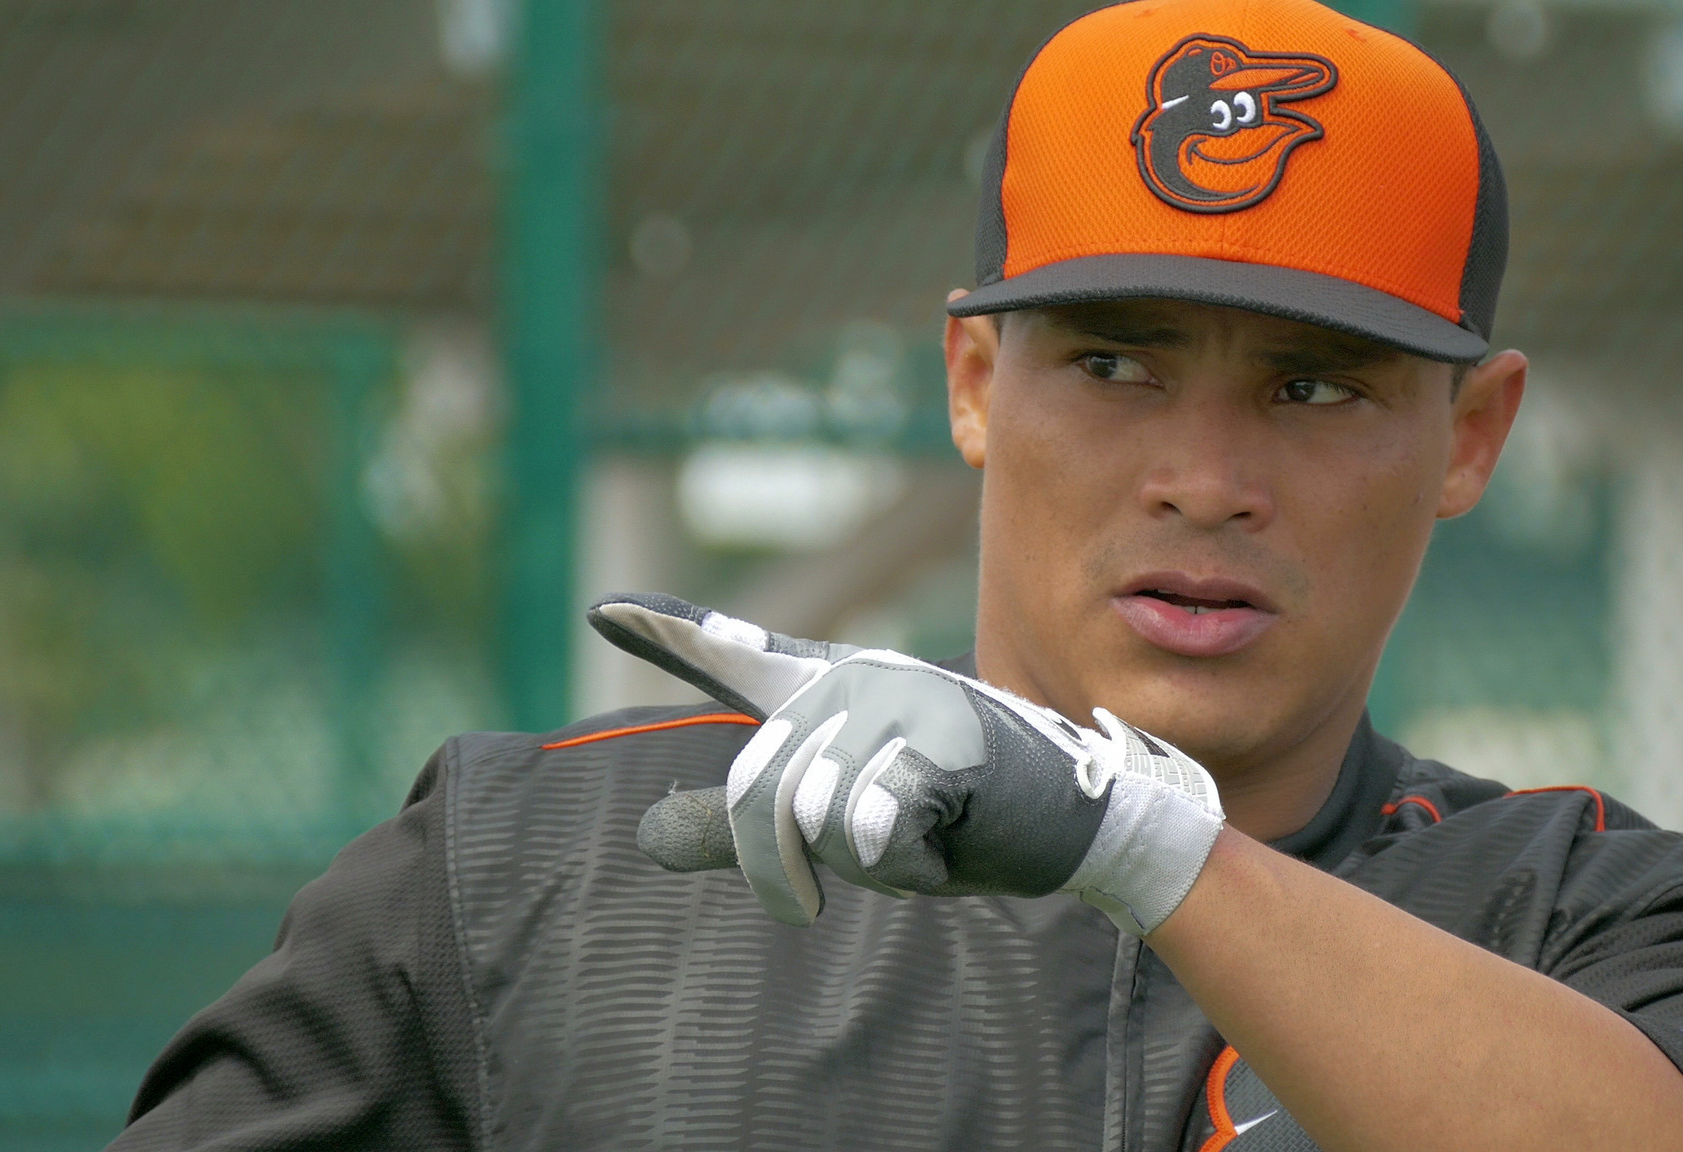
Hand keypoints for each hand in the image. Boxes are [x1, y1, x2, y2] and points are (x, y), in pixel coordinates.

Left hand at [590, 594, 1223, 934]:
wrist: (1080, 823)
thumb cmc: (961, 822)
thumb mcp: (844, 825)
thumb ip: (745, 826)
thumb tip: (644, 834)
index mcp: (832, 691)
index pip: (739, 658)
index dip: (667, 634)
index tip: (602, 611)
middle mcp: (857, 679)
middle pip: (760, 796)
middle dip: (794, 867)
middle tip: (876, 862)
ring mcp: (900, 700)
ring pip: (817, 823)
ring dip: (871, 865)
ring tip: (930, 834)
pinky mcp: (941, 739)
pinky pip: (875, 837)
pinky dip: (912, 866)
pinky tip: (957, 837)